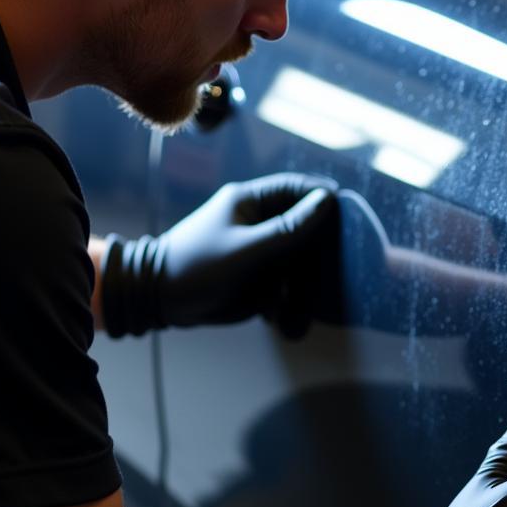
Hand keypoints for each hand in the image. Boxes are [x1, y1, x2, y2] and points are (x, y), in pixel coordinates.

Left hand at [101, 173, 336, 336]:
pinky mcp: (255, 275)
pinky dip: (288, 299)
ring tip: (301, 309)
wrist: (157, 298)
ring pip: (297, 260)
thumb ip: (288, 228)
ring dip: (302, 285)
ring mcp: (257, 249)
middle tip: (332, 274)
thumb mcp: (247, 249)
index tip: (350, 219)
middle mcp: (257, 221)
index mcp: (251, 201)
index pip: (298, 188)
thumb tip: (328, 201)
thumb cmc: (196, 266)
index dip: (325, 200)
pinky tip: (280, 317)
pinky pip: (284, 282)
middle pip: (303, 228)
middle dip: (316, 254)